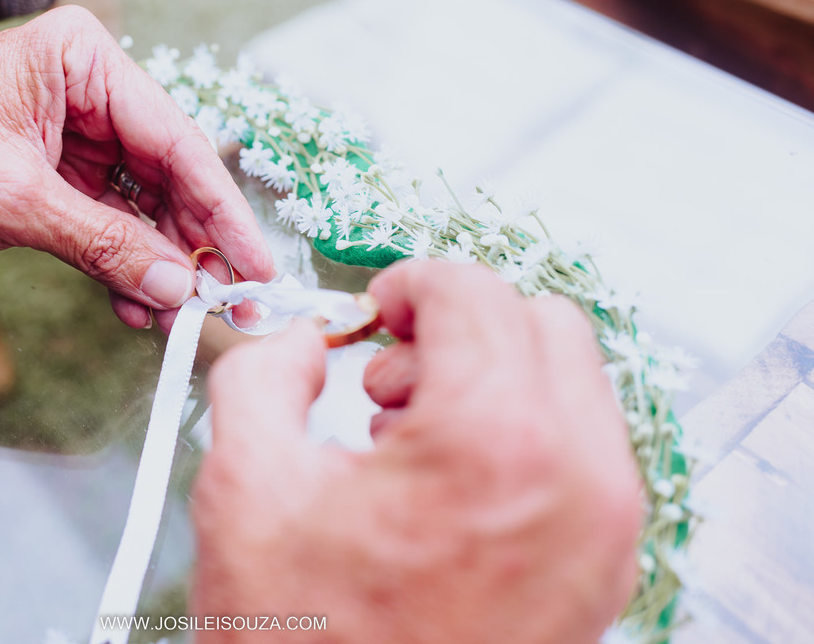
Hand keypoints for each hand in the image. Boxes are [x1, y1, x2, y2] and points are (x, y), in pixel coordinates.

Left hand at [0, 6, 273, 328]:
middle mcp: (89, 92)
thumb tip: (180, 288)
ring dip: (157, 266)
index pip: (178, 143)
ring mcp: (73, 136)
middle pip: (168, 178)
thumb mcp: (15, 200)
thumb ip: (105, 245)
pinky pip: (105, 225)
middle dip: (195, 246)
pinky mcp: (53, 175)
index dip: (223, 212)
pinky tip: (135, 306)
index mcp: (86, 62)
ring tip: (177, 319)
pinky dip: (119, 266)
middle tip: (232, 305)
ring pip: (140, 208)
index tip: (258, 264)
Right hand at [192, 260, 640, 642]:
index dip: (410, 282)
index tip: (376, 310)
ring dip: (489, 377)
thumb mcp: (244, 486)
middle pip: (540, 323)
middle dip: (456, 327)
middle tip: (388, 371)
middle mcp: (576, 480)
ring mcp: (603, 530)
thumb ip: (262, 372)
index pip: (475, 293)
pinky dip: (518, 433)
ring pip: (569, 382)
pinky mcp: (603, 566)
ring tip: (407, 435)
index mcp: (493, 444)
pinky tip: (443, 483)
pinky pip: (579, 450)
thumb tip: (300, 340)